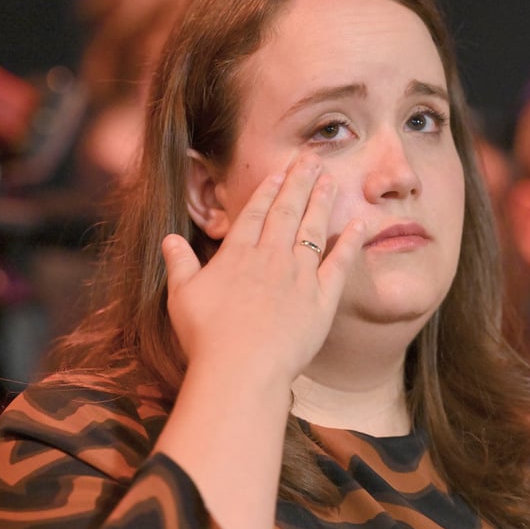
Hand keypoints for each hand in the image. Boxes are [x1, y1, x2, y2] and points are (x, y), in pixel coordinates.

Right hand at [162, 154, 364, 385]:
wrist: (241, 368)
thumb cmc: (206, 337)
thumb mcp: (181, 297)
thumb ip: (179, 265)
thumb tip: (169, 239)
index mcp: (238, 254)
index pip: (255, 213)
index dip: (269, 189)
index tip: (280, 171)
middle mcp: (271, 256)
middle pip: (287, 211)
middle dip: (300, 182)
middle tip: (312, 160)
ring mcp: (299, 275)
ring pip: (313, 230)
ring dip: (322, 202)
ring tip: (330, 180)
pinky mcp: (322, 298)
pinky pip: (340, 263)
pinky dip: (351, 242)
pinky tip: (361, 224)